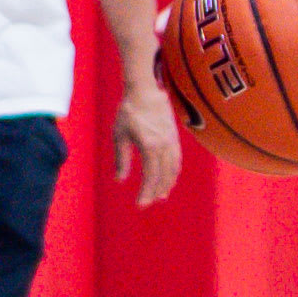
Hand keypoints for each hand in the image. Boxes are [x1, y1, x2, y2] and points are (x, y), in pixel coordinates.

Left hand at [115, 77, 183, 205]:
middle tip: (149, 202)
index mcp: (149, 146)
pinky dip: (174, 172)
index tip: (141, 204)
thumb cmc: (129, 112)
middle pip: (163, 175)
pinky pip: (177, 159)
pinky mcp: (175, 138)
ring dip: (168, 183)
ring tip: (162, 195)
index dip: (146, 192)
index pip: (150, 176)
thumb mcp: (120, 136)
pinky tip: (169, 177)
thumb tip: (119, 180)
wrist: (146, 92)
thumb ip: (121, 159)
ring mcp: (172, 141)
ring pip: (173, 168)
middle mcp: (164, 146)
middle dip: (156, 191)